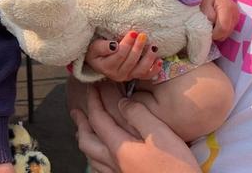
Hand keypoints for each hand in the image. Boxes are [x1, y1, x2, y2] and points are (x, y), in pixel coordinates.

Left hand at [70, 83, 200, 172]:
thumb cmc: (174, 165)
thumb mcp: (160, 134)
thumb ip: (139, 115)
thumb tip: (122, 102)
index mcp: (119, 147)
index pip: (98, 119)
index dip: (93, 100)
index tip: (92, 86)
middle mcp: (113, 162)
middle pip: (87, 141)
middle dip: (81, 123)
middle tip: (76, 111)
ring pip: (91, 157)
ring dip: (85, 140)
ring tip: (84, 131)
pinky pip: (100, 168)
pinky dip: (95, 157)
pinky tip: (102, 157)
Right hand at [85, 31, 160, 81]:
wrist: (98, 61)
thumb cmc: (96, 52)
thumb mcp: (94, 47)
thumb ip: (102, 46)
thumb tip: (114, 45)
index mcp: (106, 67)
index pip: (119, 55)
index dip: (127, 44)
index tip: (133, 32)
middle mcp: (117, 74)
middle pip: (131, 61)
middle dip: (138, 47)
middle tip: (143, 35)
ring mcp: (127, 76)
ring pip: (141, 70)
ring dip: (148, 58)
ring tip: (153, 46)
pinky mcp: (135, 75)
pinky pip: (147, 75)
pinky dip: (155, 69)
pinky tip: (159, 60)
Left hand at [200, 0, 237, 40]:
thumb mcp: (202, 5)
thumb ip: (207, 17)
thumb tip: (210, 29)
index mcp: (226, 7)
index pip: (223, 29)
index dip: (214, 34)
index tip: (205, 31)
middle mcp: (234, 12)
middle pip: (226, 33)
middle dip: (215, 34)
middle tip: (206, 27)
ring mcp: (236, 15)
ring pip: (228, 33)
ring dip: (218, 32)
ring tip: (210, 24)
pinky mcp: (236, 18)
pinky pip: (229, 30)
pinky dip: (221, 30)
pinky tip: (215, 23)